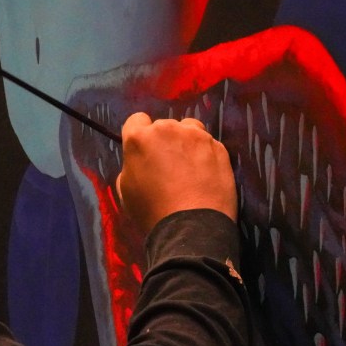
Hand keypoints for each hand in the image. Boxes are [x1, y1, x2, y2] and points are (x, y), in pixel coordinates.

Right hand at [115, 112, 236, 235]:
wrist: (192, 226)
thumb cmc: (152, 211)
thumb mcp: (126, 190)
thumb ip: (132, 165)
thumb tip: (141, 162)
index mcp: (140, 137)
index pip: (136, 120)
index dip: (139, 135)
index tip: (144, 151)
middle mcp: (168, 128)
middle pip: (164, 125)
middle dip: (164, 140)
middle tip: (168, 165)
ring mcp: (197, 136)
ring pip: (189, 129)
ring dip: (187, 142)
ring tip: (189, 167)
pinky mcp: (219, 147)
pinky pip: (208, 144)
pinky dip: (205, 154)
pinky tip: (206, 175)